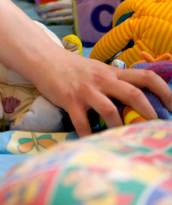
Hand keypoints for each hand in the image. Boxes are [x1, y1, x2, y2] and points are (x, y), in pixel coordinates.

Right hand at [34, 48, 171, 137]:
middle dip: (147, 113)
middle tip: (154, 127)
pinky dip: (89, 136)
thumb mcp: (99, 70)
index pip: (145, 76)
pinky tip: (93, 144)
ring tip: (125, 140)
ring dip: (120, 127)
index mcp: (113, 73)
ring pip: (110, 110)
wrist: (45, 60)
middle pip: (133, 94)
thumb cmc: (74, 69)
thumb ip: (116, 82)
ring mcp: (86, 90)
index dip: (164, 90)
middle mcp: (102, 80)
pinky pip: (82, 123)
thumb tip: (139, 101)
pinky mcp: (69, 100)